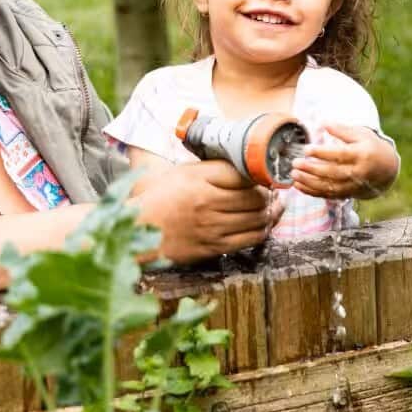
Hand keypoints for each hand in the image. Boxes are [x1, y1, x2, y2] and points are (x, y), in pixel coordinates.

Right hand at [133, 160, 281, 263]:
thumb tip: (242, 165)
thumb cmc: (157, 198)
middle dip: (270, 194)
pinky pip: (250, 239)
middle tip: (273, 191)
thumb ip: (209, 168)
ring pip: (257, 218)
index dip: (260, 173)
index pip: (243, 173)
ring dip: (271, 212)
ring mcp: (211, 226)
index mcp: (198, 178)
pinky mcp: (213, 247)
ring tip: (274, 206)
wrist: (137, 231)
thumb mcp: (179, 172)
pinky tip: (265, 224)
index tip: (265, 173)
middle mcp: (207, 202)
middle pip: (255, 196)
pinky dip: (263, 230)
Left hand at [291, 123, 398, 199]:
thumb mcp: (361, 134)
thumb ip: (342, 130)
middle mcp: (358, 172)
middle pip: (332, 172)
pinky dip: (312, 192)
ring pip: (329, 186)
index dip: (322, 153)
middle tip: (295, 163)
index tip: (307, 149)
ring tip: (294, 175)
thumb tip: (323, 123)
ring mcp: (353, 185)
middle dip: (312, 169)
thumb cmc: (370, 147)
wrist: (386, 169)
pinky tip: (298, 186)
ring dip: (309, 182)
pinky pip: (328, 195)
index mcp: (362, 155)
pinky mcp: (347, 193)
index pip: (340, 155)